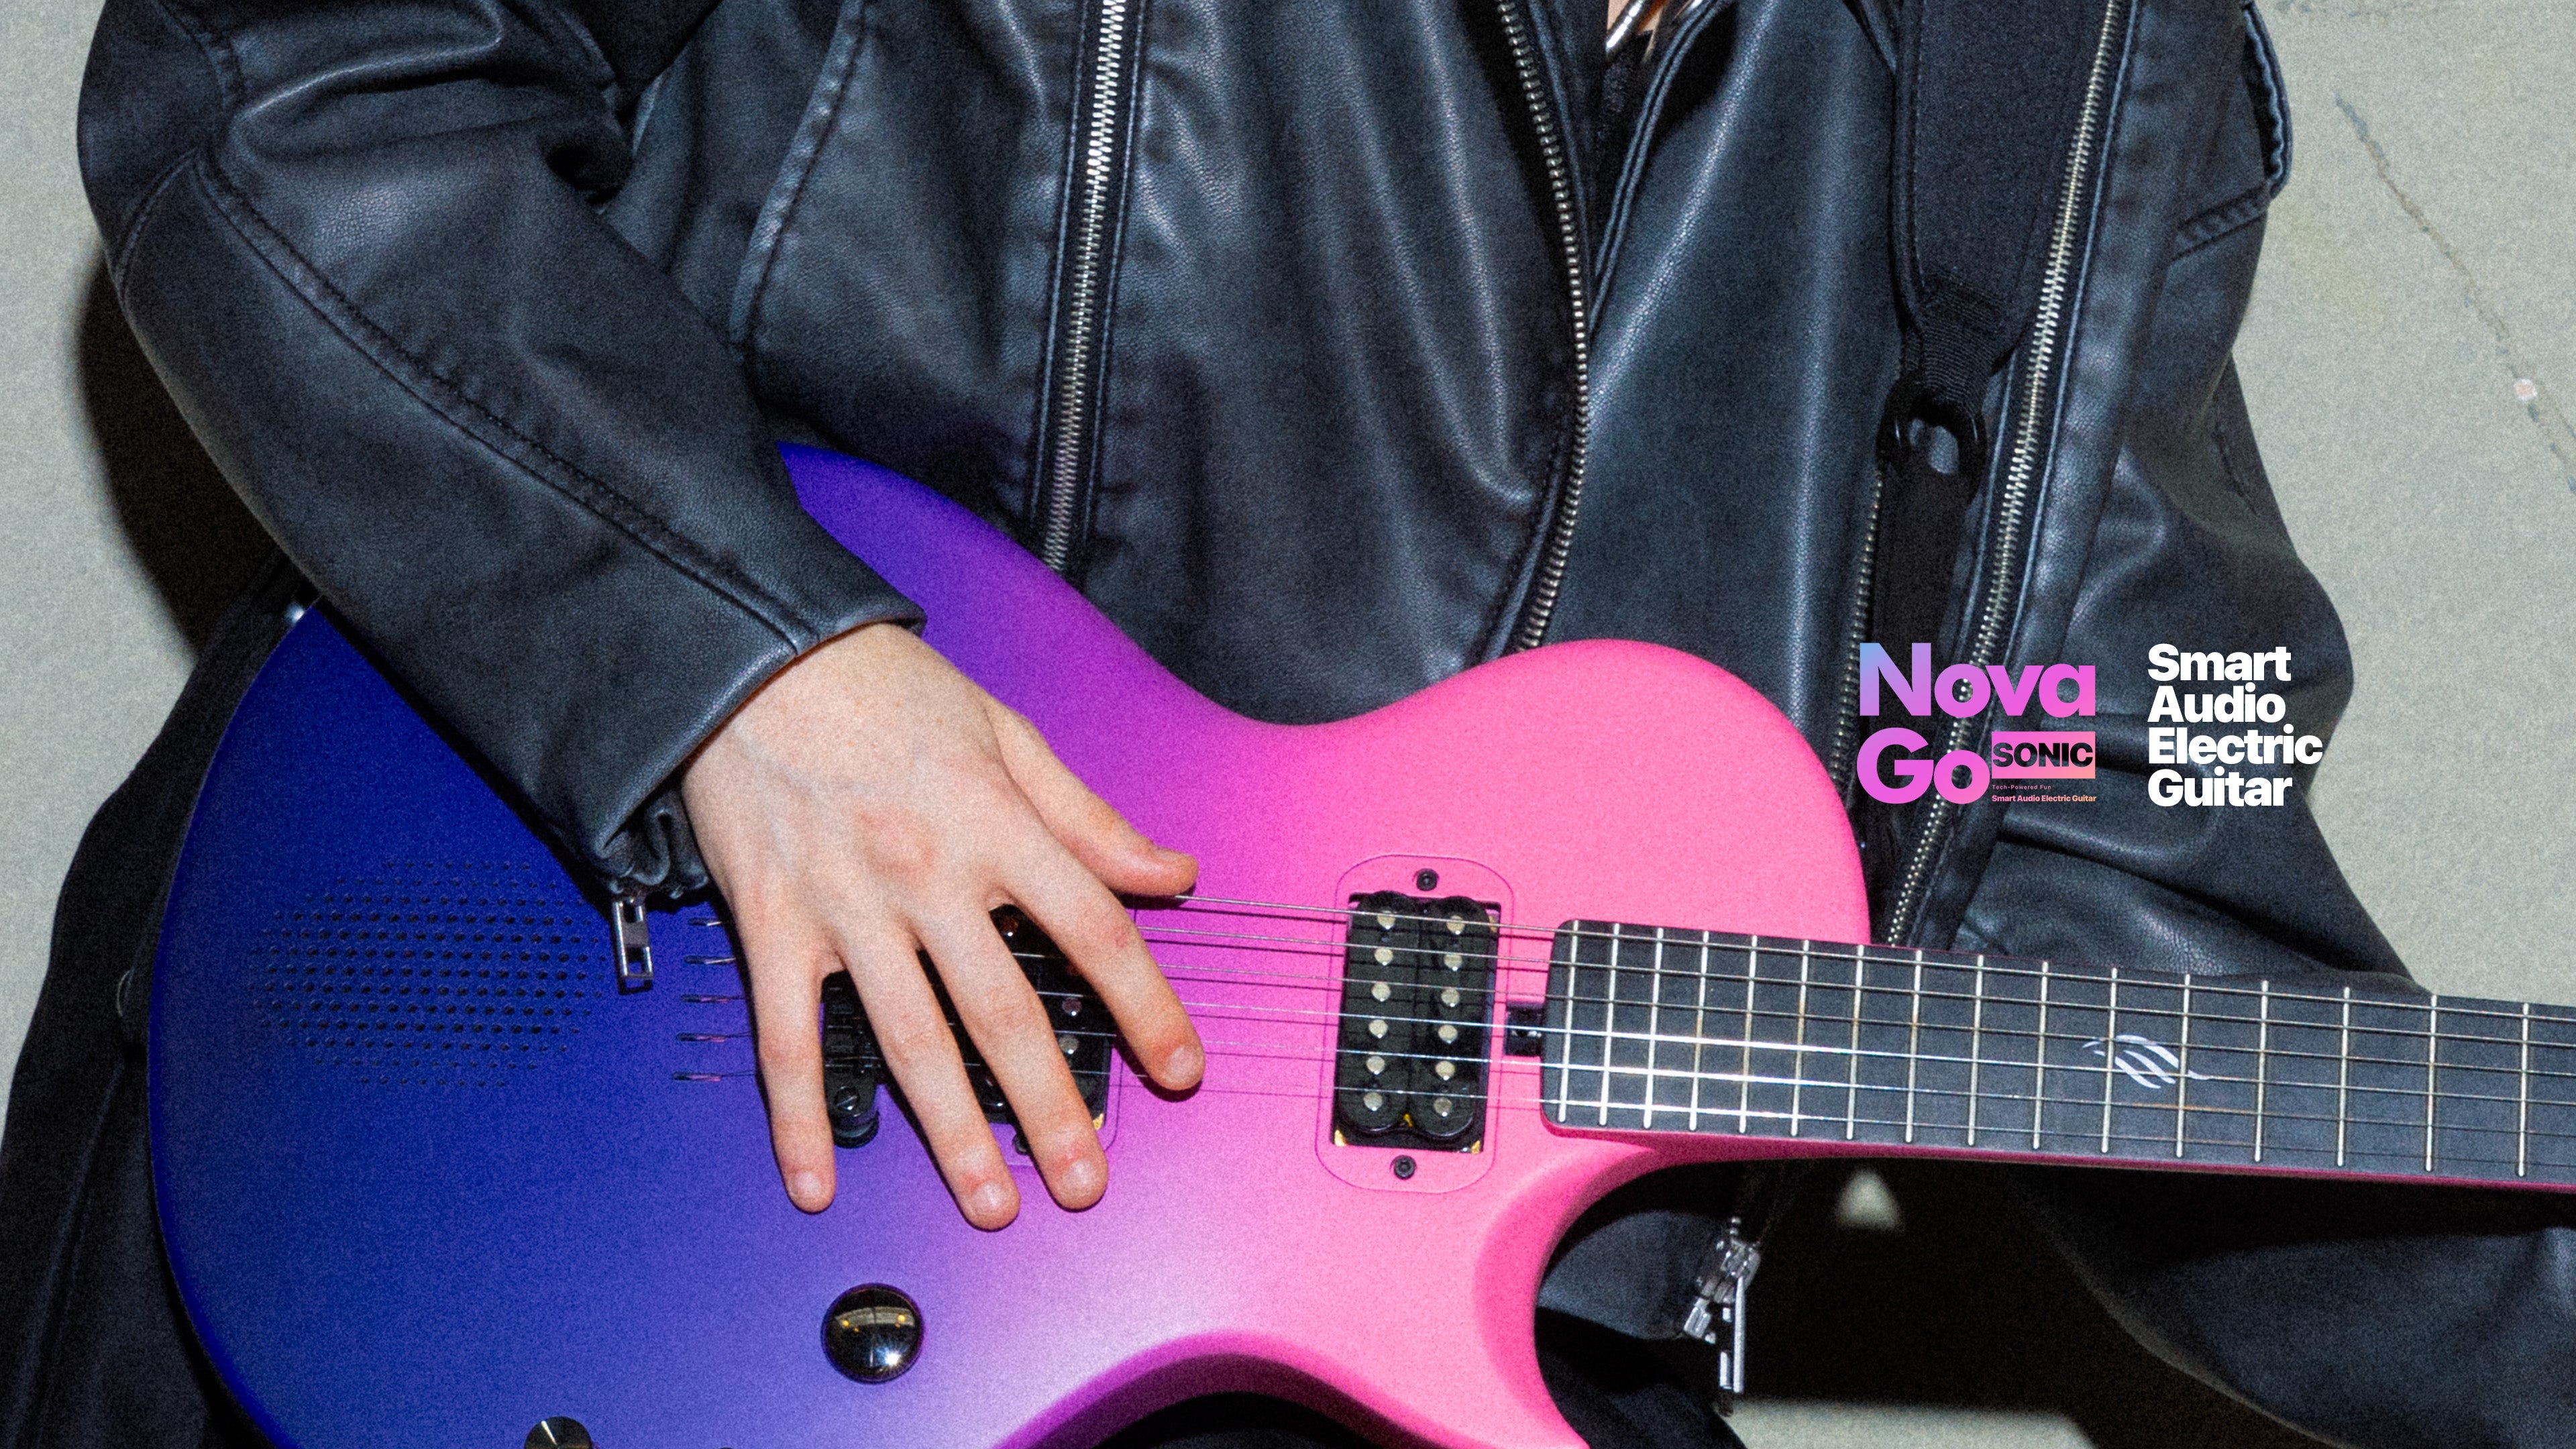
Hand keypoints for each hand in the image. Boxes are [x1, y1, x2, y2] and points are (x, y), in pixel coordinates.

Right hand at [679, 622, 1201, 1226]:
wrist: (748, 653)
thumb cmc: (880, 686)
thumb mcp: (1006, 732)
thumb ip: (1088, 817)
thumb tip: (1171, 871)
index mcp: (994, 824)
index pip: (1092, 930)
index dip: (1145, 1005)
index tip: (1177, 1069)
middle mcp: (926, 873)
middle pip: (1005, 1010)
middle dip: (1050, 1106)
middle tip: (1086, 1179)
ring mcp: (845, 906)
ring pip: (908, 1042)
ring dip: (951, 1133)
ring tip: (990, 1205)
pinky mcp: (771, 924)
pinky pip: (786, 1038)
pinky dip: (798, 1117)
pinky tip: (817, 1182)